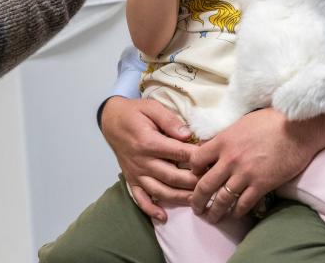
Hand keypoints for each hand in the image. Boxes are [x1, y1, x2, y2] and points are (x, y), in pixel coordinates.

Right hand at [101, 97, 199, 221]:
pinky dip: (150, 209)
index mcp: (149, 142)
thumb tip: (187, 135)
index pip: (179, 153)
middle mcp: (142, 161)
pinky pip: (140, 198)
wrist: (111, 120)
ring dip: (179, 198)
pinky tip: (163, 217)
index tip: (213, 161)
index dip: (198, 158)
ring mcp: (136, 173)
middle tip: (211, 184)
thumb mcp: (152, 107)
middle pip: (172, 176)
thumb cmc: (135, 113)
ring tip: (197, 201)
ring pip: (160, 191)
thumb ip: (170, 120)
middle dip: (194, 182)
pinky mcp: (131, 179)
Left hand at [189, 95, 324, 222]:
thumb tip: (215, 146)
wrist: (298, 127)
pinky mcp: (262, 184)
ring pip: (222, 199)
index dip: (193, 171)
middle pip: (204, 185)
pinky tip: (235, 214)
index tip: (196, 177)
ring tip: (212, 218)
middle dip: (197, 200)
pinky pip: (244, 204)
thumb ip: (226, 138)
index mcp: (222, 141)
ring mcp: (245, 173)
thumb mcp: (241, 124)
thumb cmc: (271, 120)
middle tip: (196, 208)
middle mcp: (230, 159)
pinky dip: (237, 212)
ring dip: (215, 212)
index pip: (196, 160)